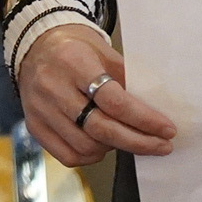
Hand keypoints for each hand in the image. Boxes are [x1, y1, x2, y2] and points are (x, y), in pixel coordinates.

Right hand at [14, 25, 175, 168]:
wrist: (35, 46)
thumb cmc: (75, 48)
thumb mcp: (103, 51)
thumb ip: (126, 79)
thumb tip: (155, 110)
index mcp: (73, 61)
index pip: (113, 100)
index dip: (144, 119)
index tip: (166, 129)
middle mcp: (53, 86)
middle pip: (101, 128)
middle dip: (137, 141)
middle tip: (161, 145)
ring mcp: (40, 109)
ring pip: (86, 146)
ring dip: (114, 148)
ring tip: (127, 138)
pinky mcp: (34, 125)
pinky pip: (68, 155)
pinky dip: (91, 155)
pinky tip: (102, 145)